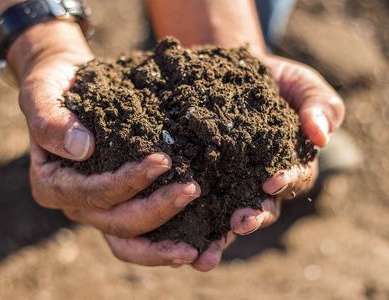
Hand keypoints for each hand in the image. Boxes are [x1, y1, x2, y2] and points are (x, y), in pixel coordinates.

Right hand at [14, 21, 202, 266]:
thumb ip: (50, 121)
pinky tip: (198, 239)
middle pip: (117, 222)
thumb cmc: (55, 87)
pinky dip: (166, 241)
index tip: (162, 161)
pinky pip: (143, 232)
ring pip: (130, 239)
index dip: (127, 182)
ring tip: (197, 244)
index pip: (93, 193)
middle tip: (192, 190)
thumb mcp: (42, 93)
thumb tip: (81, 148)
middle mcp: (77, 204)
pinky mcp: (122, 203)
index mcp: (53, 184)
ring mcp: (100, 208)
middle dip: (157, 211)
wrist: (71, 88)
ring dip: (163, 245)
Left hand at [189, 54, 344, 271]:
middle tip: (241, 223)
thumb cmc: (273, 80)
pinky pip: (197, 205)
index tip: (271, 182)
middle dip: (251, 217)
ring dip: (218, 238)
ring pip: (226, 217)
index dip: (285, 181)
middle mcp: (258, 181)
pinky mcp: (201, 180)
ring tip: (203, 256)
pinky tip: (176, 237)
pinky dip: (188, 223)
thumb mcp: (301, 85)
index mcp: (288, 163)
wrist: (231, 70)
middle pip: (260, 207)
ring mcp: (230, 183)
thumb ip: (319, 106)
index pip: (293, 178)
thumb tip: (322, 136)